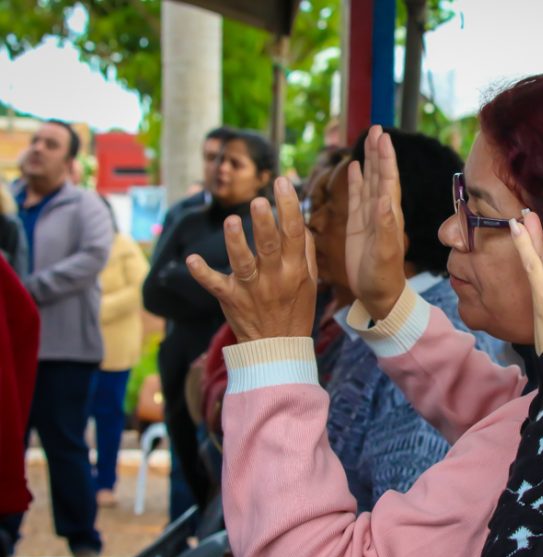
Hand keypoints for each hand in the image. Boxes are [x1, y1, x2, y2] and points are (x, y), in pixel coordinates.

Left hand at [186, 177, 317, 342]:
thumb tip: (300, 222)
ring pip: (243, 263)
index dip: (289, 207)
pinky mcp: (230, 299)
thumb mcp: (309, 282)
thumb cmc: (295, 310)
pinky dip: (202, 273)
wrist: (277, 348)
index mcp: (295, 271)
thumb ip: (304, 252)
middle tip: (259, 201)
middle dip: (265, 223)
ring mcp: (250, 289)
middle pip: (269, 246)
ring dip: (235, 242)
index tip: (283, 182)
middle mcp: (274, 278)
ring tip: (231, 221)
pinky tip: (192, 259)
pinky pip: (214, 284)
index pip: (294, 234)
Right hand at [345, 125, 407, 320]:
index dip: (386, 159)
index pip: (388, 180)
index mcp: (390, 215)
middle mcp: (382, 212)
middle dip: (378, 152)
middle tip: (376, 128)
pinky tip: (353, 166)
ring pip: (369, 181)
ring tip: (367, 138)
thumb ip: (384, 226)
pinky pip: (357, 196)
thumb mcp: (383, 253)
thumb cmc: (383, 278)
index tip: (383, 137)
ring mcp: (369, 217)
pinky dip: (356, 179)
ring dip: (369, 160)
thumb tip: (383, 198)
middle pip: (380, 174)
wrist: (378, 295)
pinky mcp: (358, 225)